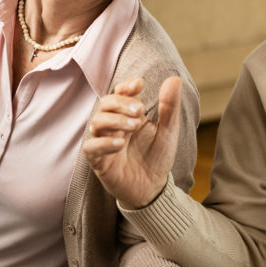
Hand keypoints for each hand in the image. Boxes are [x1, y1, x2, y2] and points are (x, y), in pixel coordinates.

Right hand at [83, 76, 182, 208]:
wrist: (153, 187)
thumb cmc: (158, 156)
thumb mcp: (169, 130)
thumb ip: (170, 106)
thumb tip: (174, 79)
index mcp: (128, 114)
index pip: (120, 92)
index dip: (126, 86)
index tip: (139, 84)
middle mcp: (113, 125)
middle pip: (105, 103)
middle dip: (121, 102)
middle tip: (140, 110)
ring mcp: (104, 141)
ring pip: (96, 122)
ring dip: (115, 120)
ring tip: (134, 125)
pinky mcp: (99, 161)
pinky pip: (91, 148)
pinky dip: (103, 143)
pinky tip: (120, 143)